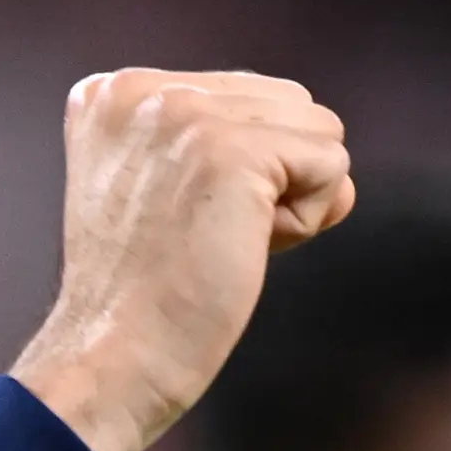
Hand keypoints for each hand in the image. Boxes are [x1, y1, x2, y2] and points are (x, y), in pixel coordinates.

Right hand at [8, 68, 354, 450]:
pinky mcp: (232, 150)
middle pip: (289, 105)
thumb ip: (223, 145)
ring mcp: (184, 114)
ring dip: (291, 200)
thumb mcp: (158, 191)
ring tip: (218, 242)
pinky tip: (239, 250)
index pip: (244, 98)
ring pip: (319, 131)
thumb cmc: (141, 299)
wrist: (110, 361)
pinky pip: (332, 167)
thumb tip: (340, 175)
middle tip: (200, 238)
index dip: (237, 172)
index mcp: (113, 94)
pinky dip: (304, 221)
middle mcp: (142, 90)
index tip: (174, 223)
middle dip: (272, 179)